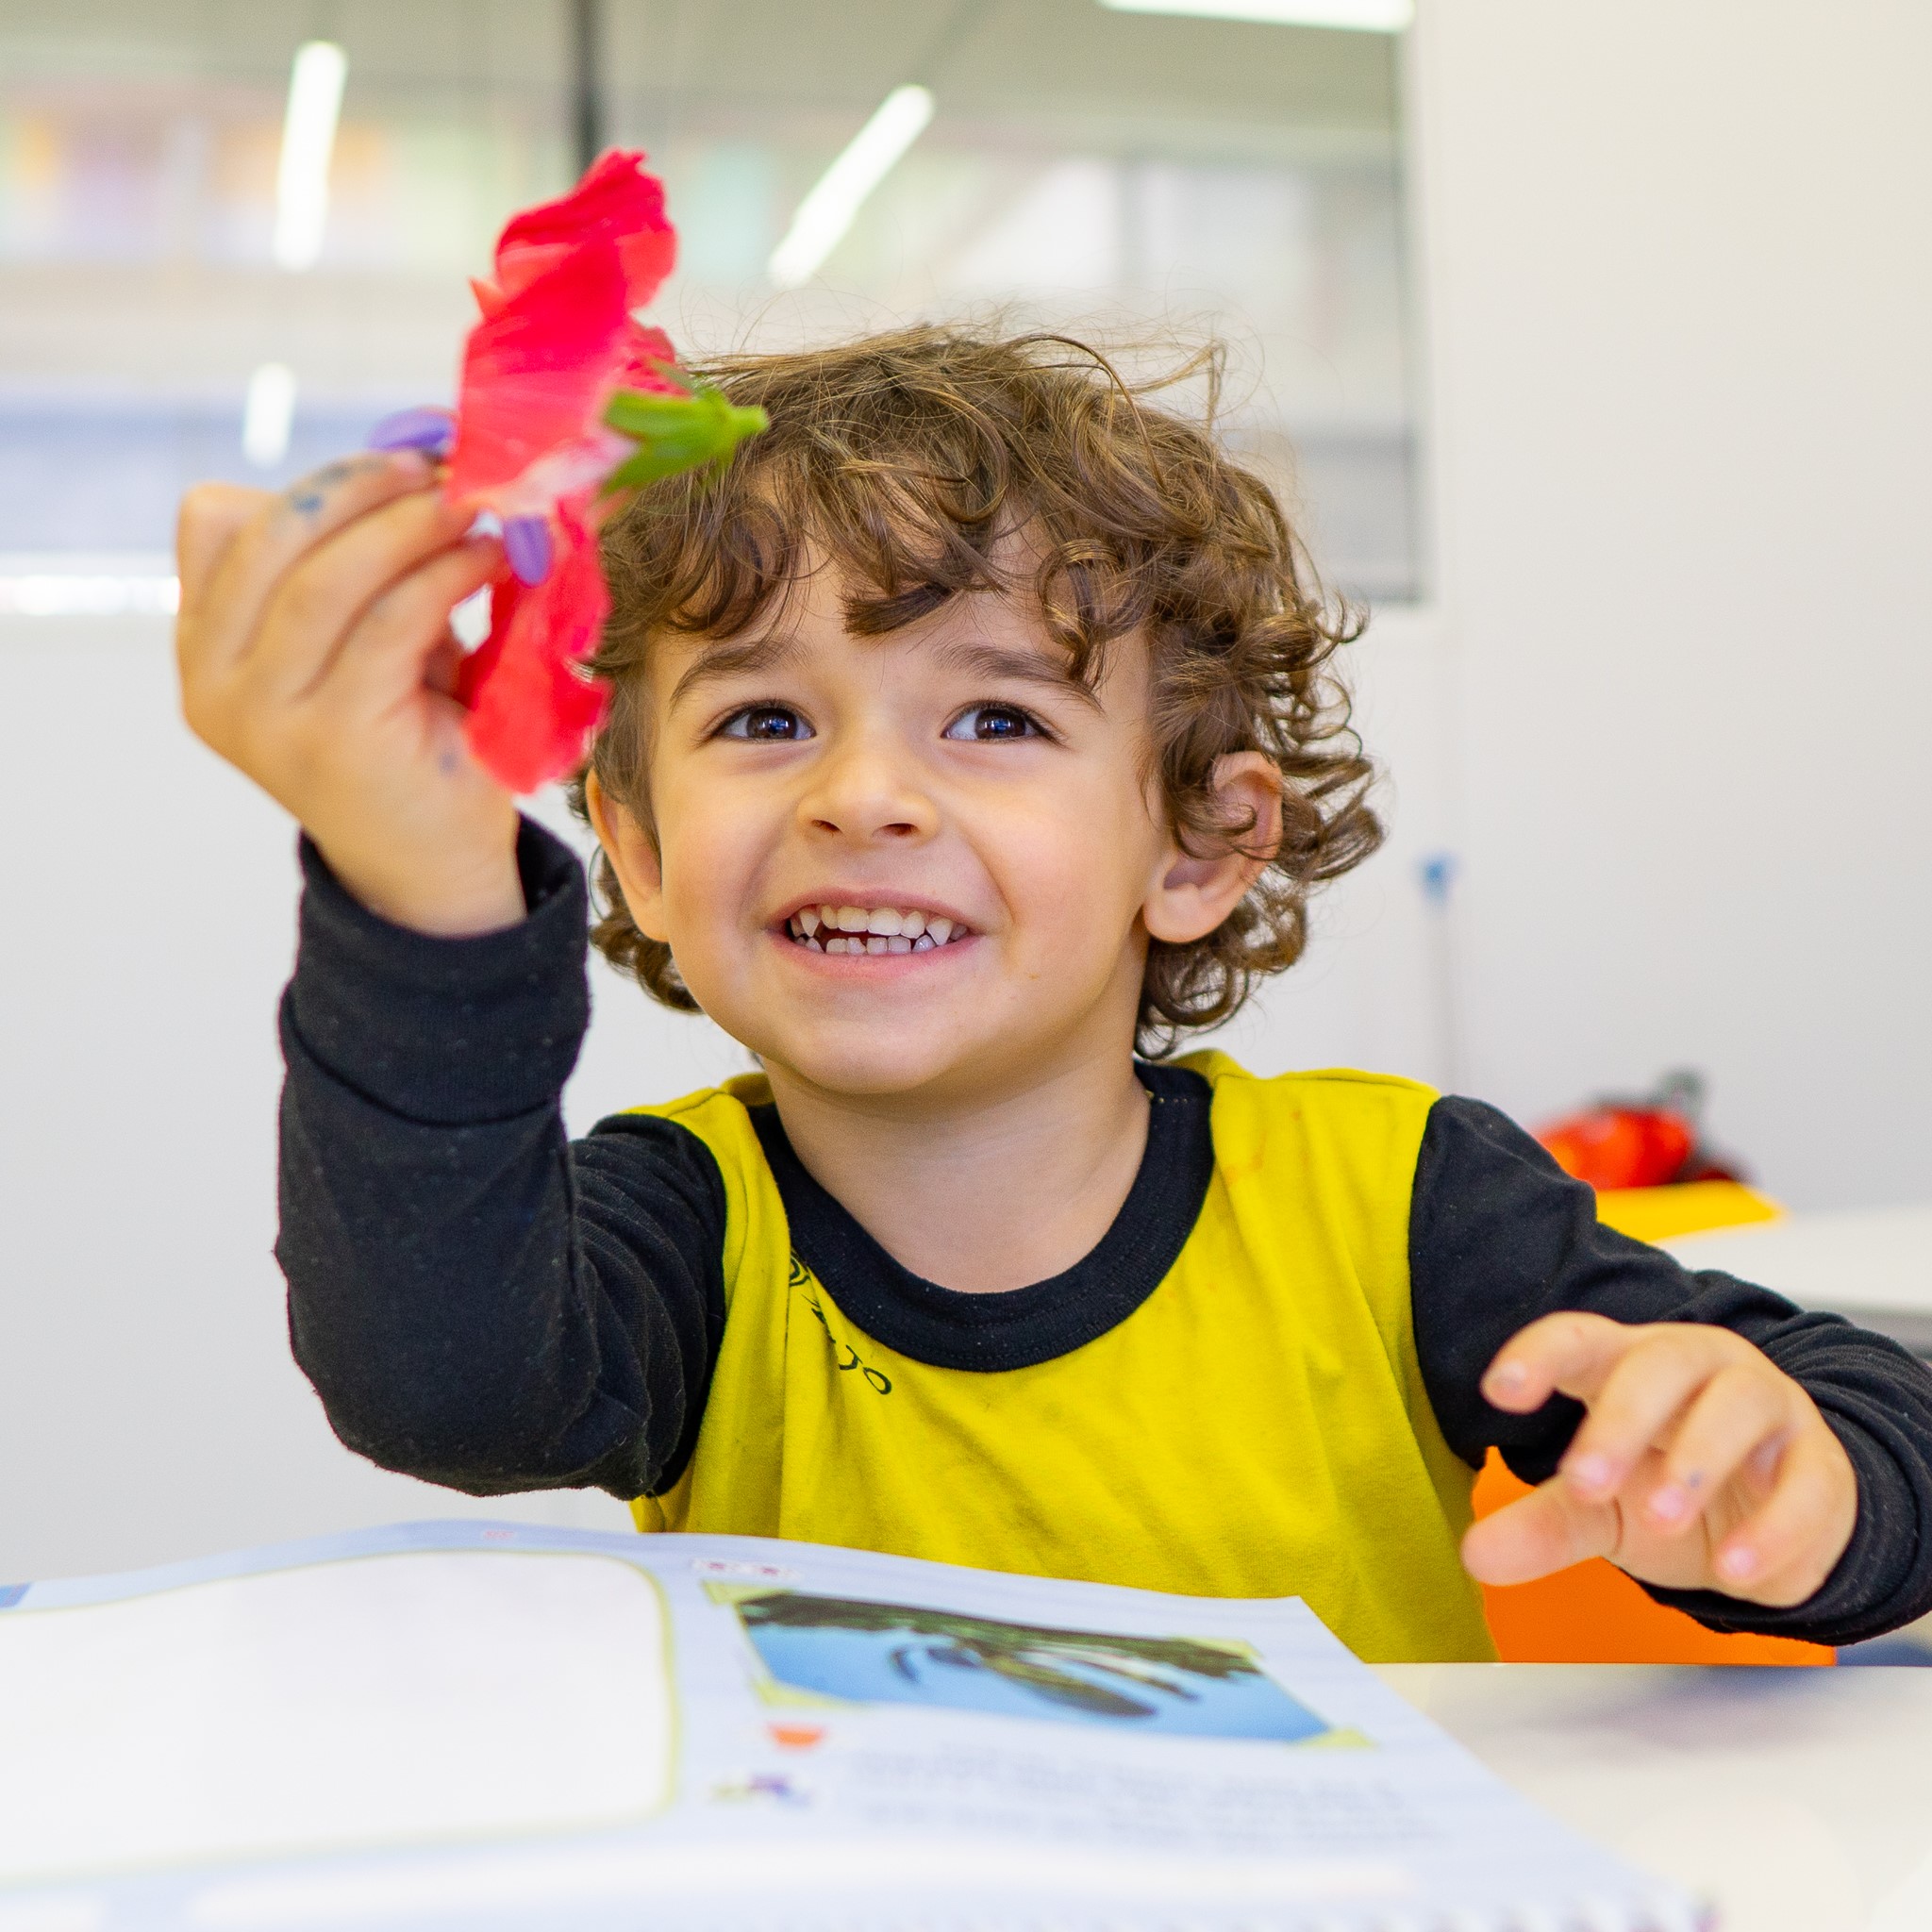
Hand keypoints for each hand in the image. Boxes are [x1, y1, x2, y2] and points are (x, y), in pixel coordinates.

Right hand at [176, 452, 522, 935]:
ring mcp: (263, 716)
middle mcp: (211, 683)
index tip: (398, 464)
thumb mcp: (364, 638)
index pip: (215, 523)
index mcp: (203, 647)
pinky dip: (442, 578)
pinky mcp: (333, 737)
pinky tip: (489, 561)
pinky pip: (386, 625)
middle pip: (271, 537)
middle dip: (363, 487)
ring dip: (409, 527)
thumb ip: (355, 565)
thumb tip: (416, 465)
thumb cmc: (409, 734)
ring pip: (325, 579)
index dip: (311, 480)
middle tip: (443, 470)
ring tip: (475, 510)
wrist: (434, 862)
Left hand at [1462, 1312, 1857, 1606]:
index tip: (1500, 1389)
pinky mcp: (1819, 1464)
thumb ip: (1543, 1524)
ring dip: (1696, 1459)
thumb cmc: (1673, 1487)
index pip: (1578, 1340)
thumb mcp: (1603, 1510)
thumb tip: (1476, 1555)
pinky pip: (1806, 1482)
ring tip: (1660, 1518)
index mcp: (1627, 1365)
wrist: (1777, 1521)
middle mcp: (1697, 1368)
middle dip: (1620, 1419)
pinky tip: (1737, 1567)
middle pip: (1657, 1363)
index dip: (1539, 1355)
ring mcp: (1764, 1407)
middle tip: (1584, 1481)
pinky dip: (1773, 1526)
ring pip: (1736, 1403)